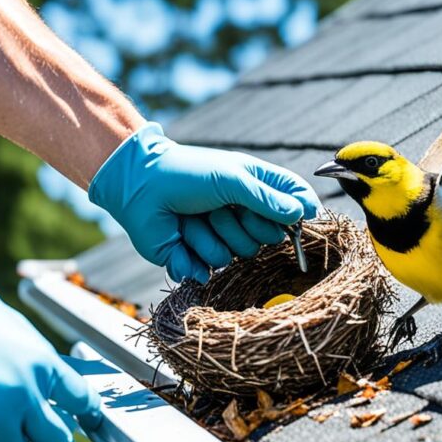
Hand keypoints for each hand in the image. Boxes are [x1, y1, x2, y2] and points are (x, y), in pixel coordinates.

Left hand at [89, 123, 320, 282]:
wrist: (139, 186)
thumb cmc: (187, 173)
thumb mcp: (232, 178)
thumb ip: (267, 198)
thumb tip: (300, 214)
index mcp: (256, 187)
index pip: (294, 199)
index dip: (301, 211)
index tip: (303, 218)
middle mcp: (243, 215)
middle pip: (269, 237)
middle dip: (244, 223)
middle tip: (221, 207)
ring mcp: (222, 237)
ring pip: (238, 255)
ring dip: (213, 235)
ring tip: (194, 216)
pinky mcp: (198, 257)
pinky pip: (209, 268)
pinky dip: (193, 250)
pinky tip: (180, 234)